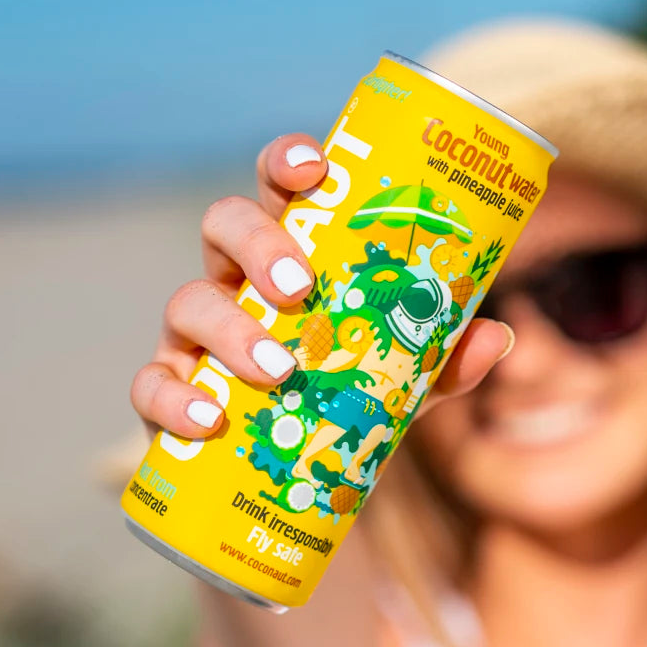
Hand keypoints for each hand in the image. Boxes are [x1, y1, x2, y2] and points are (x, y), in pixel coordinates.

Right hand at [129, 132, 514, 437]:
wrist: (294, 482)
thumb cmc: (343, 407)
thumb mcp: (401, 386)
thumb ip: (440, 361)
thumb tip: (496, 336)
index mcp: (287, 260)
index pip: (279, 192)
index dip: (288, 165)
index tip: (317, 168)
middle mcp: (234, 285)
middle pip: (224, 228)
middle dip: (260, 245)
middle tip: (302, 288)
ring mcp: (195, 340)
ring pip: (186, 302)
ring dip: (231, 330)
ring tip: (280, 371)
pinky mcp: (169, 396)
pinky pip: (151, 385)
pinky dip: (174, 399)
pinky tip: (210, 422)